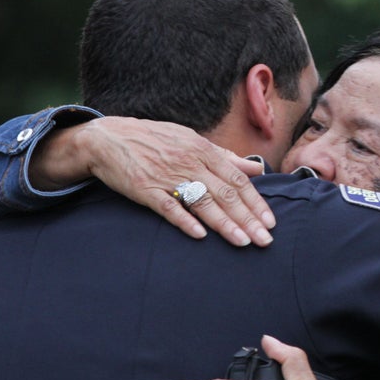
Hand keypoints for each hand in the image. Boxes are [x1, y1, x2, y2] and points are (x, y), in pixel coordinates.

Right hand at [29, 116, 275, 246]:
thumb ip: (226, 157)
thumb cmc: (155, 140)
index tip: (270, 222)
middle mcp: (189, 162)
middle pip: (225, 194)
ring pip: (202, 202)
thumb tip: (256, 169)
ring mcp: (167, 176)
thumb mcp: (192, 140)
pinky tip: (200, 235)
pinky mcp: (145, 188)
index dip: (256, 202)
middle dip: (248, 218)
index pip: (237, 180)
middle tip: (265, 240)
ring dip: (224, 224)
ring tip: (243, 242)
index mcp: (203, 150)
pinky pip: (168, 206)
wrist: (109, 138)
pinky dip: (184, 220)